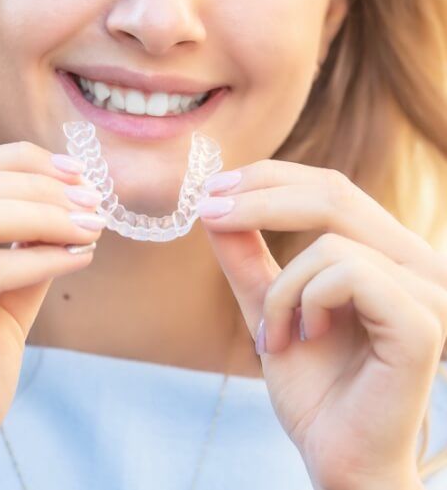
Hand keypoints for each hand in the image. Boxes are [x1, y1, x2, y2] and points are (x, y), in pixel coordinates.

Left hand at [199, 161, 446, 489]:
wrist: (339, 459)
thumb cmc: (315, 390)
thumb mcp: (269, 307)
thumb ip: (248, 258)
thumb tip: (215, 204)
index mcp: (386, 253)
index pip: (332, 187)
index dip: (271, 177)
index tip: (215, 187)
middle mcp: (415, 262)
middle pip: (334, 192)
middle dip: (260, 197)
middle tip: (210, 212)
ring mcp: (425, 290)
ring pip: (330, 241)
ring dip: (282, 288)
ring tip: (276, 335)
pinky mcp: (420, 321)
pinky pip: (347, 273)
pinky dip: (307, 302)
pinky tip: (307, 338)